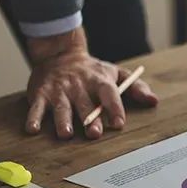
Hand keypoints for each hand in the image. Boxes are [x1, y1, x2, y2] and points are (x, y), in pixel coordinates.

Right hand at [24, 27, 156, 138]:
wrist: (59, 53)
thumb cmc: (92, 71)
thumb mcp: (115, 74)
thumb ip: (135, 87)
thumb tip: (153, 101)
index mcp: (99, 81)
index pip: (109, 94)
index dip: (115, 108)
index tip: (119, 122)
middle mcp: (79, 85)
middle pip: (85, 104)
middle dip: (90, 119)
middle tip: (94, 133)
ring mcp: (59, 90)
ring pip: (61, 107)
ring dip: (63, 120)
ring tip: (66, 134)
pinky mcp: (41, 94)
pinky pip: (36, 107)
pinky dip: (33, 118)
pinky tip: (33, 129)